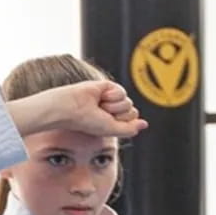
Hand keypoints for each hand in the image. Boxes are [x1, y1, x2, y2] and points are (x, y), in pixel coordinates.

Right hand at [8, 81, 147, 139]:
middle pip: (132, 111)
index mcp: (114, 120)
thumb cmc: (85, 122)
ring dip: (113, 107)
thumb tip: (145, 124)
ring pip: (128, 103)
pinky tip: (100, 96)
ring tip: (98, 105)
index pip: (132, 120)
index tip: (105, 123)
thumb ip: (129, 128)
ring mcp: (110, 97)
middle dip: (118, 115)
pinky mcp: (107, 86)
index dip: (122, 123)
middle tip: (101, 114)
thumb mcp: (111, 129)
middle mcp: (113, 109)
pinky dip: (111, 96)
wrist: (70, 108)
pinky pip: (122, 92)